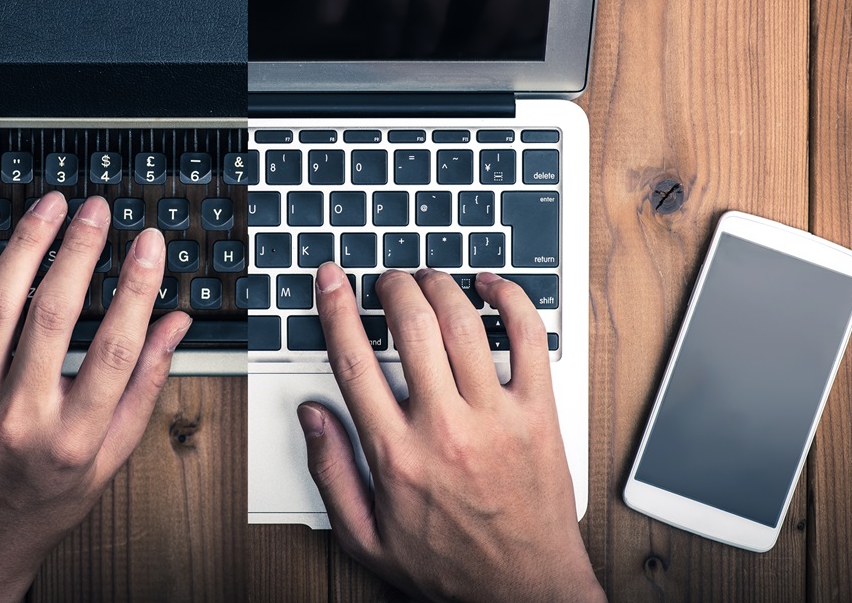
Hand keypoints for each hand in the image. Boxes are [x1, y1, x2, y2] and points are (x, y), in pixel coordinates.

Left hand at [0, 193, 190, 602]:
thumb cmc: (42, 500)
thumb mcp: (110, 457)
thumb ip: (146, 386)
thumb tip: (175, 323)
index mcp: (73, 436)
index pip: (114, 346)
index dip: (137, 287)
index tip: (149, 244)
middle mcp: (19, 415)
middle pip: (53, 314)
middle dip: (80, 250)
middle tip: (97, 210)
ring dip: (26, 244)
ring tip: (51, 207)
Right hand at [299, 266, 602, 602]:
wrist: (526, 591)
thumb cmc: (451, 565)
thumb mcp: (366, 538)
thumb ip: (331, 473)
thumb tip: (313, 415)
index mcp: (396, 455)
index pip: (354, 360)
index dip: (336, 308)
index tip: (332, 281)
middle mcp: (444, 428)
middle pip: (410, 327)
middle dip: (392, 287)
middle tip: (387, 280)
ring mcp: (495, 417)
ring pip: (462, 322)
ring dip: (440, 286)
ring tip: (428, 280)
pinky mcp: (539, 413)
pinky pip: (528, 337)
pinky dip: (511, 299)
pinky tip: (492, 286)